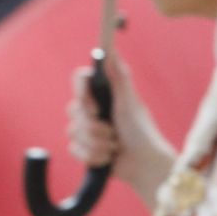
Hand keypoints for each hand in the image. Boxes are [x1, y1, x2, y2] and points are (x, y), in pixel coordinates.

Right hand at [66, 47, 175, 200]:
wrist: (143, 164)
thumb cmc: (141, 131)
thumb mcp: (130, 103)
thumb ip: (119, 78)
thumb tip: (109, 51)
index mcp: (104, 93)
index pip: (79, 80)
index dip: (81, 93)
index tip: (93, 106)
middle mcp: (93, 108)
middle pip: (73, 109)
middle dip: (93, 126)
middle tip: (112, 132)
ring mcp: (87, 129)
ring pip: (72, 132)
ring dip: (97, 143)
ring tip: (115, 146)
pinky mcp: (84, 148)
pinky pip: (74, 149)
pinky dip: (93, 156)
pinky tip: (108, 158)